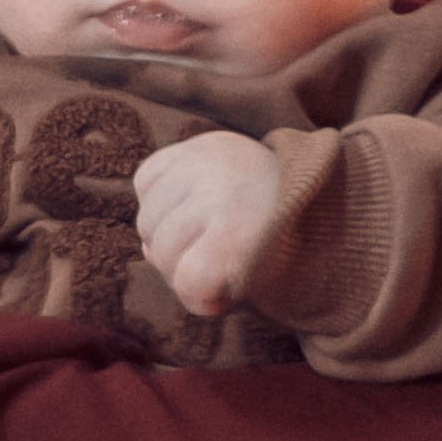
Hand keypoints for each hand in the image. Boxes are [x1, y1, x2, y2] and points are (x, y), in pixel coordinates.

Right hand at [133, 129, 283, 317]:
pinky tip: (182, 202)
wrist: (297, 185)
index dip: (195, 293)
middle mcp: (217, 192)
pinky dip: (154, 197)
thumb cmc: (271, 243)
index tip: (214, 291)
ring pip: (146, 220)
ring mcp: (199, 164)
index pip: (189, 279)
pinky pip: (144, 181)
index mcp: (242, 232)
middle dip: (175, 266)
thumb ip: (201, 288)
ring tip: (192, 231)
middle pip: (161, 252)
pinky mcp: (188, 146)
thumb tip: (151, 255)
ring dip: (161, 234)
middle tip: (201, 259)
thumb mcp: (252, 278)